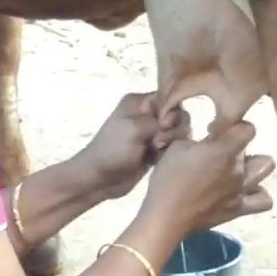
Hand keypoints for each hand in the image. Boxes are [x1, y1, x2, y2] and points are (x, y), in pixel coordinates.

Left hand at [73, 92, 191, 199]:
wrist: (99, 179)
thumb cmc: (113, 149)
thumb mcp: (135, 127)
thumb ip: (160, 119)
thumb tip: (175, 124)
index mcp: (139, 102)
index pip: (169, 97)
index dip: (171, 111)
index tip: (163, 125)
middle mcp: (147, 114)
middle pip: (177, 114)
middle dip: (173, 129)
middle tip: (157, 142)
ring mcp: (152, 133)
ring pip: (177, 132)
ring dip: (172, 141)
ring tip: (156, 151)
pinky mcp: (155, 150)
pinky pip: (173, 147)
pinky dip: (169, 152)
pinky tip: (157, 159)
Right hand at [140, 121, 275, 234]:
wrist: (165, 216)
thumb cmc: (167, 179)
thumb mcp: (177, 147)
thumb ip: (199, 140)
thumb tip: (209, 139)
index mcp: (224, 150)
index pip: (248, 129)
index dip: (236, 127)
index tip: (219, 133)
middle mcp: (239, 169)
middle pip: (252, 148)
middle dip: (238, 148)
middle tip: (220, 154)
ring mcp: (242, 190)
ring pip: (266, 167)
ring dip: (253, 166)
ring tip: (236, 171)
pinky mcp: (239, 209)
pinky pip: (264, 200)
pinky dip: (257, 194)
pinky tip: (243, 192)